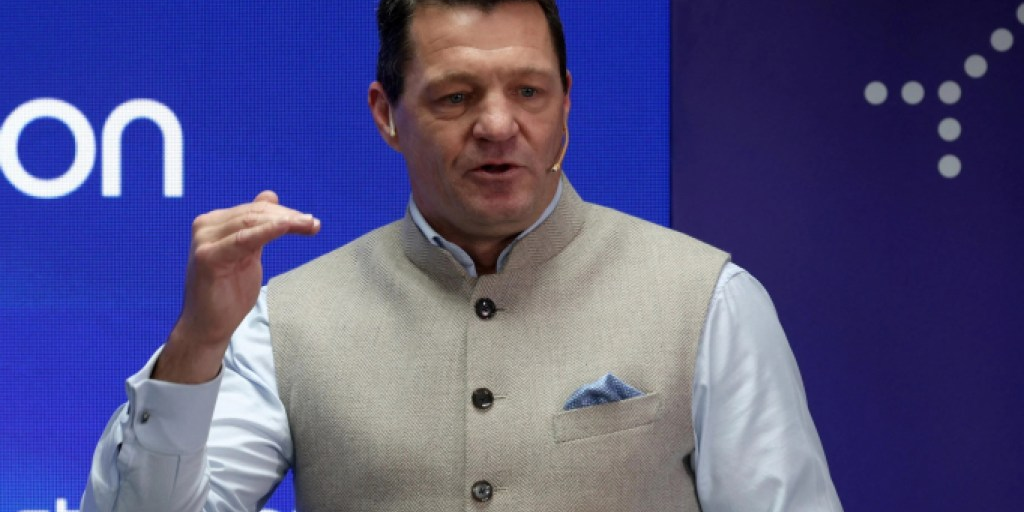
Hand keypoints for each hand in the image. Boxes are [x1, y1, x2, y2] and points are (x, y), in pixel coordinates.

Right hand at [153, 191, 319, 382]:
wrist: (209, 325)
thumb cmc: (229, 291)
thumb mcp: (248, 252)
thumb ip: (256, 225)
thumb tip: (269, 195)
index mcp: (215, 222)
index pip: (255, 209)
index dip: (284, 212)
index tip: (310, 220)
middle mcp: (206, 226)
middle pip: (255, 213)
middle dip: (288, 217)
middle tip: (314, 224)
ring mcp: (204, 240)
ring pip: (252, 222)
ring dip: (285, 222)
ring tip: (309, 225)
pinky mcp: (208, 257)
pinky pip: (243, 239)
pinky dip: (267, 230)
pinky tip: (287, 226)